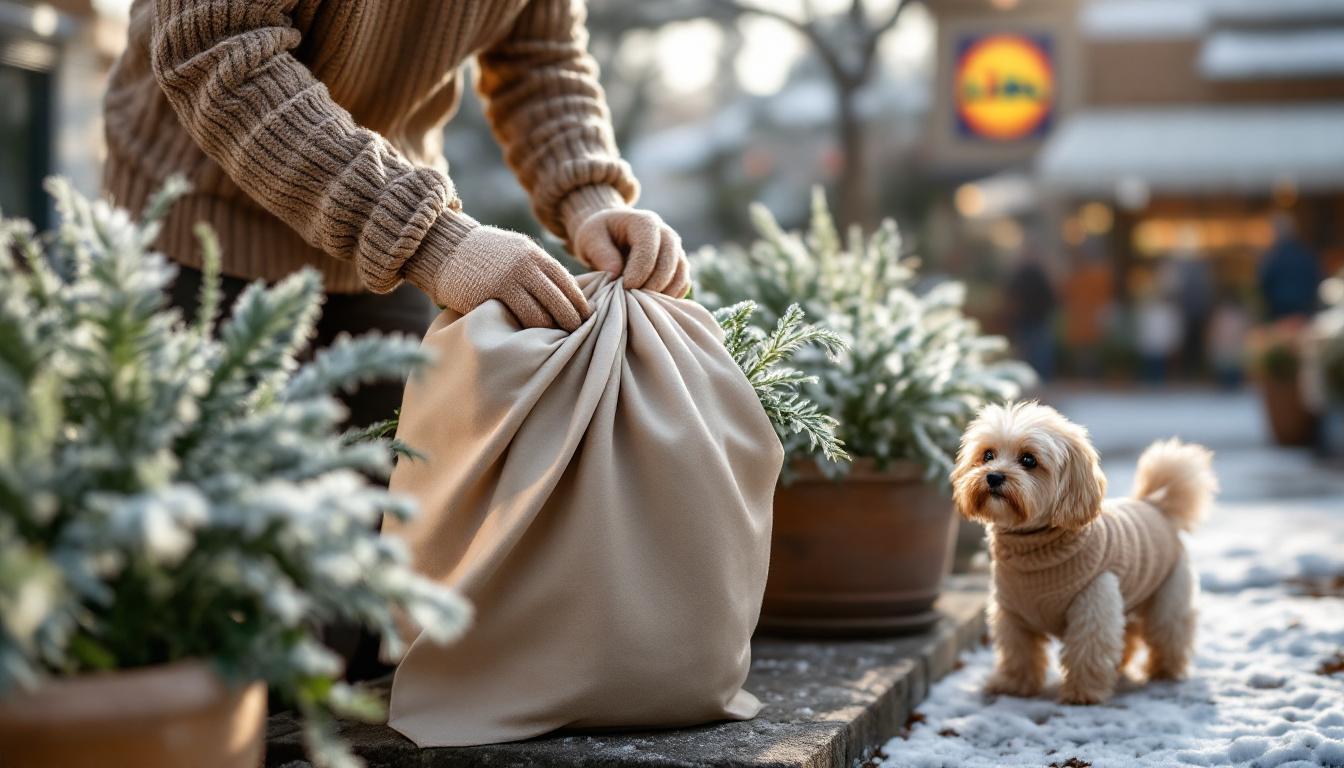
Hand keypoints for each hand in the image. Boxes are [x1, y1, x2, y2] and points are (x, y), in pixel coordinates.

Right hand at [434, 226, 589, 330]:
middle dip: (571, 322)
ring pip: (541, 316)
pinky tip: (531, 340)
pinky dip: (527, 332)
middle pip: (559, 302)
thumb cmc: (482, 253)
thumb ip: (537, 267)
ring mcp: (507, 281)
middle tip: (576, 336)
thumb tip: (565, 291)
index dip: (579, 303)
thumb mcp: (515, 249)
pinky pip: (517, 320)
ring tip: (555, 343)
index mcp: (534, 254)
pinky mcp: (489, 297)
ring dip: (550, 332)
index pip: (567, 282)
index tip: (587, 318)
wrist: (444, 246)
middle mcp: (525, 266)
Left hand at [571, 209, 689, 297]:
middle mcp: (666, 234)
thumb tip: (616, 273)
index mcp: (645, 222)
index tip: (624, 287)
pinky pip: (682, 285)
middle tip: (634, 300)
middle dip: (652, 285)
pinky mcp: (679, 267)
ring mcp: (676, 251)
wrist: (612, 235)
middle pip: (670, 262)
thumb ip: (601, 253)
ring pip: (681, 275)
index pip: (649, 248)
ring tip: (641, 305)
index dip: (639, 271)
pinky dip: (670, 298)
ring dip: (663, 294)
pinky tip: (650, 305)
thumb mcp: (590, 238)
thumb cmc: (600, 236)